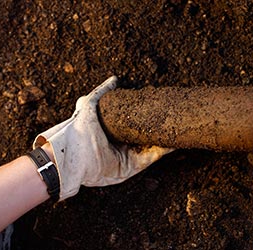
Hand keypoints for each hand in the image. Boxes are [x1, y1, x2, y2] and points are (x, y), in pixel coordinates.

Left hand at [34, 76, 171, 200]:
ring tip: (180, 125)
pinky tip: (175, 139)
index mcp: (110, 130)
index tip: (159, 105)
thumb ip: (101, 92)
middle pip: (145, 135)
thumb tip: (115, 79)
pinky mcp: (131, 168)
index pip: (133, 122)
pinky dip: (164, 150)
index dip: (146, 115)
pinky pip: (151, 158)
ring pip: (151, 146)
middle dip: (159, 126)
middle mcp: (119, 144)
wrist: (72, 156)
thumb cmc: (78, 131)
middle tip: (174, 115)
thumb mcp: (88, 105)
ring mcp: (126, 157)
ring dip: (165, 138)